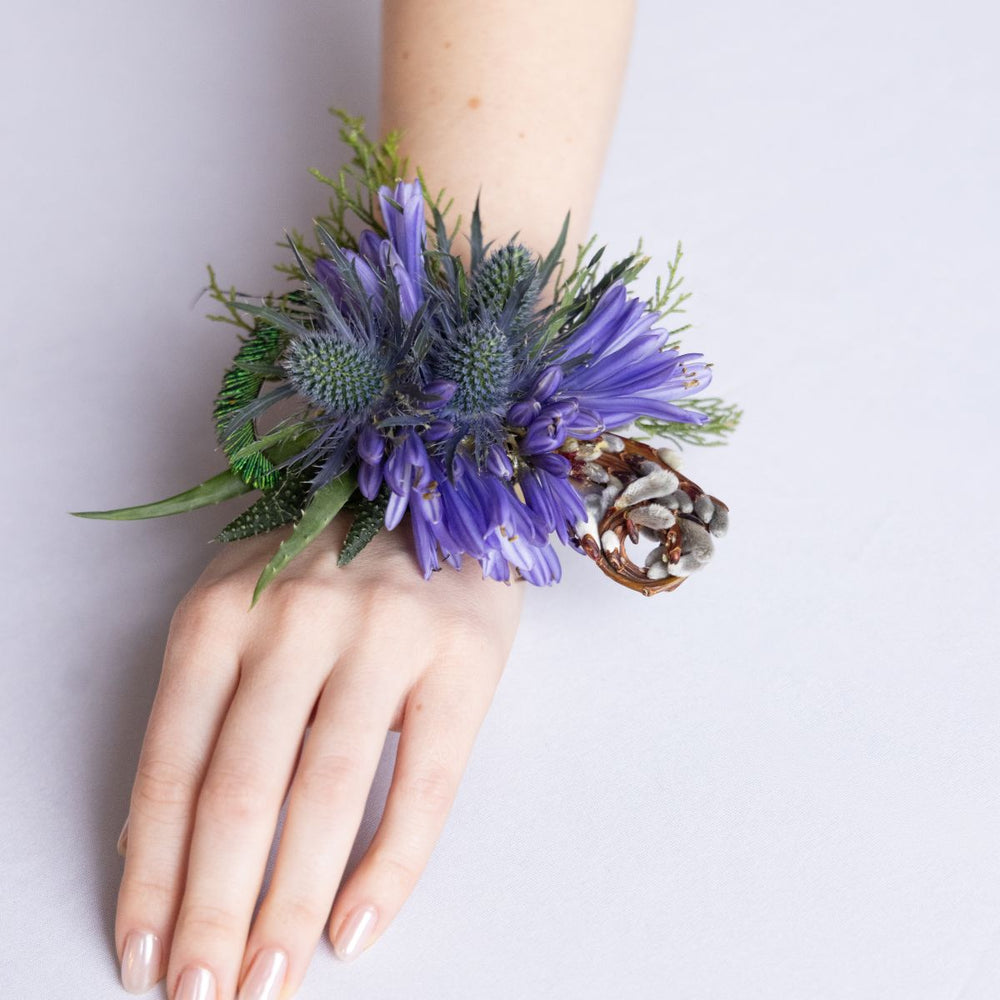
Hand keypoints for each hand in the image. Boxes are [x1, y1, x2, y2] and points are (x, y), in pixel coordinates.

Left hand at [114, 517, 522, 997]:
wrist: (449, 500)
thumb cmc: (336, 566)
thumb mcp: (245, 605)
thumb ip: (203, 705)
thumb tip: (154, 843)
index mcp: (224, 608)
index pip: (173, 763)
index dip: (154, 871)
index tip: (145, 952)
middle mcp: (297, 618)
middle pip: (241, 789)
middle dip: (215, 909)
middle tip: (204, 997)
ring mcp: (384, 635)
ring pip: (325, 793)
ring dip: (289, 903)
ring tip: (270, 981)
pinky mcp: (461, 659)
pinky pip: (424, 783)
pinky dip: (390, 867)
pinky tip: (359, 925)